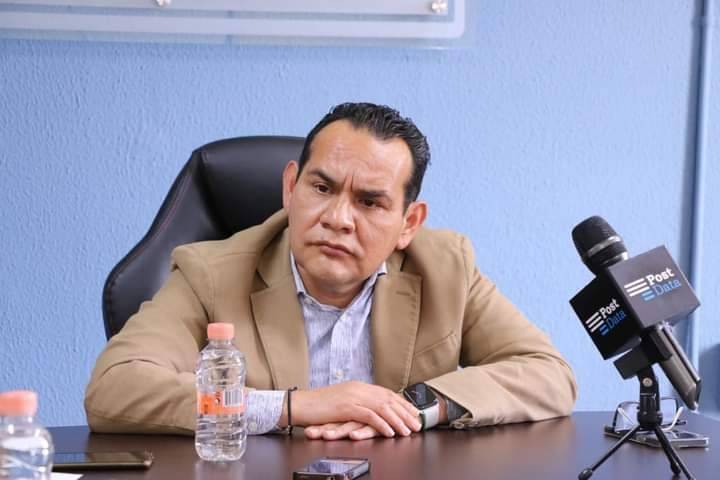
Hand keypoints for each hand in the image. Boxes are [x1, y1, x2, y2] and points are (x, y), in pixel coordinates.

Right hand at [283, 381, 420, 436]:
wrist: (300, 404)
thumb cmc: (318, 407)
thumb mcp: (341, 402)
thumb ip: (357, 403)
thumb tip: (371, 411)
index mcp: (358, 386)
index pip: (386, 393)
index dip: (402, 403)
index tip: (414, 413)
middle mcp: (358, 388)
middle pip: (388, 399)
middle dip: (405, 412)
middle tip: (418, 423)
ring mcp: (353, 396)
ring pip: (382, 407)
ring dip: (398, 420)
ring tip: (408, 430)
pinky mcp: (347, 406)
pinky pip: (370, 416)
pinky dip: (382, 424)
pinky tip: (390, 432)